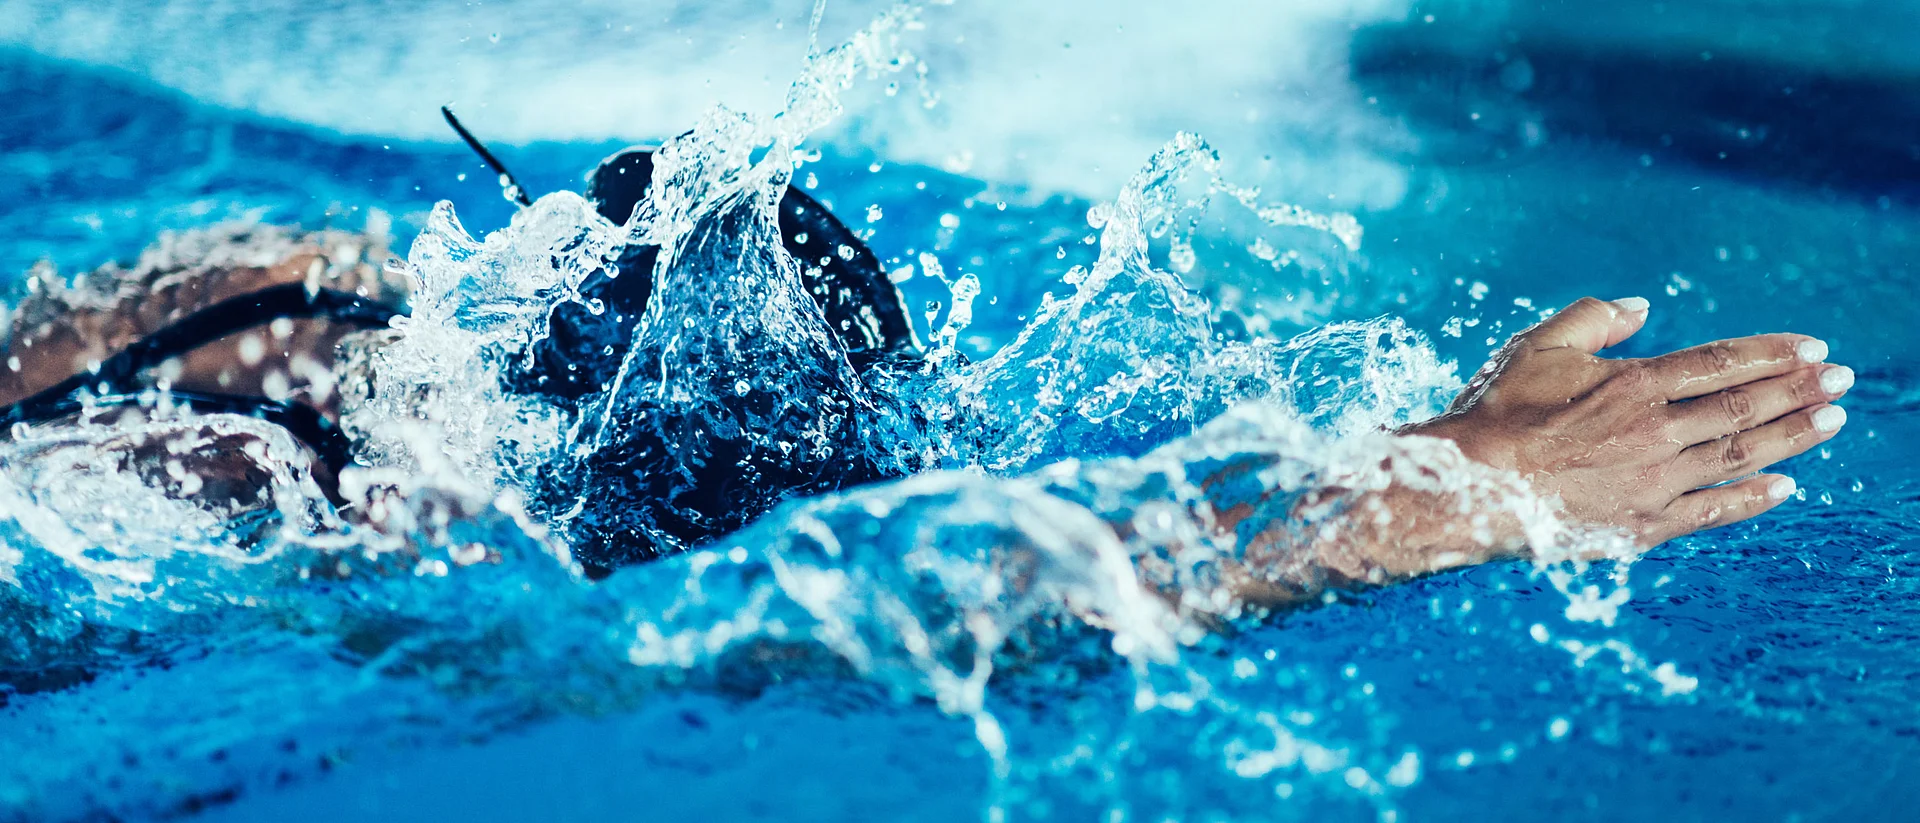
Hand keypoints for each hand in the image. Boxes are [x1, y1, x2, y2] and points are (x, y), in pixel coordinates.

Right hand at [1409, 296, 1850, 546]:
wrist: (1470, 486)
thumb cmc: (1496, 413)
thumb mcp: (1537, 347)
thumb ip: (1593, 319)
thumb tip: (1641, 305)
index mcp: (1634, 384)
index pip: (1721, 362)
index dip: (1772, 352)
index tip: (1813, 348)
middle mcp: (1655, 432)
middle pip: (1744, 406)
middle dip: (1799, 390)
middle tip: (1842, 380)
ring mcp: (1654, 482)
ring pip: (1739, 454)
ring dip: (1792, 436)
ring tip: (1831, 422)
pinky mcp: (1642, 524)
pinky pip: (1712, 511)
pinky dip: (1752, 497)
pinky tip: (1784, 486)